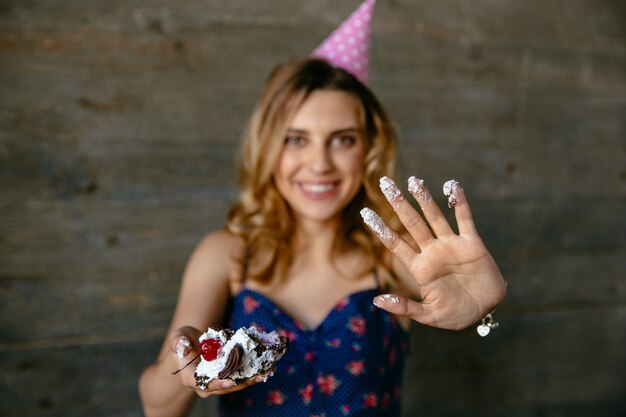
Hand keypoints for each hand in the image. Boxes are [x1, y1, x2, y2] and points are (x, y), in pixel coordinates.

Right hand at [169, 326, 265, 397]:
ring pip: (234, 384)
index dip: (217, 384)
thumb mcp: (178, 338)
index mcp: (191, 378)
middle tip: (257, 376)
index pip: (204, 385)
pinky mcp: (225, 375)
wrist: (191, 343)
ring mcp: (216, 380)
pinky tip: (264, 368)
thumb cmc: (182, 340)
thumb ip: (178, 342)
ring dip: (250, 380)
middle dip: (241, 383)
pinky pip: (238, 377)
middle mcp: (205, 383)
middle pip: (224, 387)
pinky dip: (251, 373)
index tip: (230, 381)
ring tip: (265, 373)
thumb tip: (184, 346)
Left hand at [361, 176, 506, 329]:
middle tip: (385, 182)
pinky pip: (464, 219)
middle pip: (411, 222)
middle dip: (398, 203)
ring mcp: (452, 245)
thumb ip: (405, 308)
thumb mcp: (428, 315)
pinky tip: (452, 185)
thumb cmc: (455, 315)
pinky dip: (459, 202)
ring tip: (413, 180)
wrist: (486, 311)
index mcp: (420, 268)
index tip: (365, 213)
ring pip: (435, 216)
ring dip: (424, 198)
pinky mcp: (472, 244)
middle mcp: (432, 252)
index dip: (381, 228)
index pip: (395, 243)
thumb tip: (377, 302)